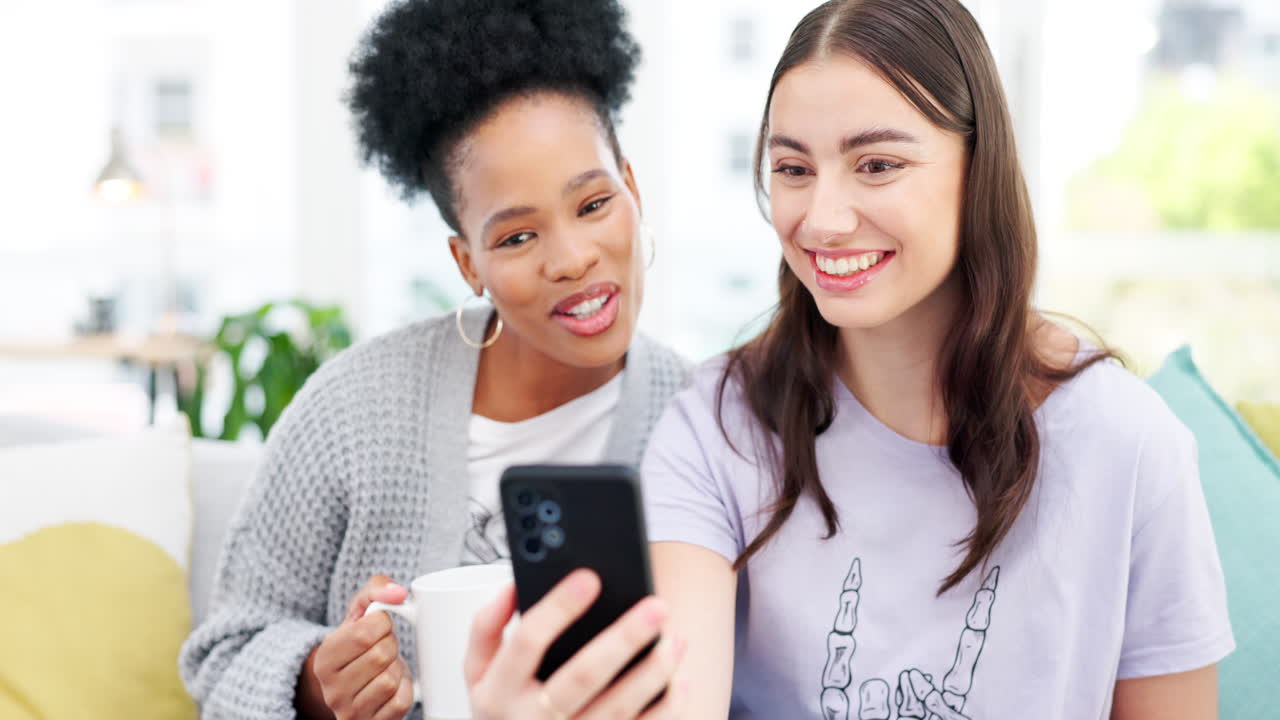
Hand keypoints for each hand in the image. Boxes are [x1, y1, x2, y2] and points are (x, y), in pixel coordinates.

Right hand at [298, 574, 415, 719]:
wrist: (351, 684)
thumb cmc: (358, 643)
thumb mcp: (359, 611)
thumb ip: (376, 589)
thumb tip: (399, 593)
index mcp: (324, 659)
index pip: (364, 633)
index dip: (382, 624)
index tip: (378, 627)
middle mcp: (332, 690)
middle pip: (381, 655)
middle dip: (390, 645)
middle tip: (382, 647)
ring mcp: (350, 712)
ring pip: (391, 679)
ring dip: (397, 668)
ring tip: (385, 666)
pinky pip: (401, 701)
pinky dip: (404, 689)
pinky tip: (392, 685)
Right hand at [464, 569, 686, 719]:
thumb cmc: (501, 707)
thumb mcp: (475, 671)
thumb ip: (486, 627)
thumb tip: (512, 585)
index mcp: (498, 691)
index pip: (527, 642)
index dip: (558, 608)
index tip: (589, 577)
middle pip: (582, 676)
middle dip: (622, 638)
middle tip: (655, 606)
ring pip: (617, 707)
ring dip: (653, 671)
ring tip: (676, 637)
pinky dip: (665, 707)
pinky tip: (679, 677)